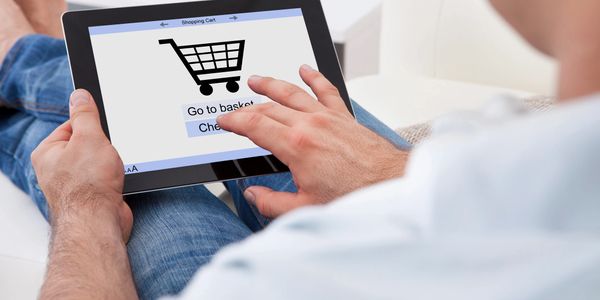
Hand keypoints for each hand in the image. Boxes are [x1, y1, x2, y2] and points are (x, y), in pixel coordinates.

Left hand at [32, 89, 131, 241]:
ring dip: (111, 162)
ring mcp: (75, 184)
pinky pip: (106, 178)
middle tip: (109, 150)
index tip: (103, 126)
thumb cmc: (87, 185)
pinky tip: (117, 180)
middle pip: (86, 144)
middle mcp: (57, 169)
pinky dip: (115, 177)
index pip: (71, 125)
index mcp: (48, 152)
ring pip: (99, 162)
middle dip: (103, 145)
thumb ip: (85, 114)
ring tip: (112, 168)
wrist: (98, 222)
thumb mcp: (89, 138)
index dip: (91, 124)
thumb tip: (80, 95)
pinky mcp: (91, 197)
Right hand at [218, 65, 408, 217]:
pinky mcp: (343, 116)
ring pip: (293, 93)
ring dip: (271, 85)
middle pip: (269, 108)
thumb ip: (272, 202)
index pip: (255, 125)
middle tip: (235, 110)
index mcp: (297, 146)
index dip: (234, 121)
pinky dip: (314, 78)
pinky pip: (326, 90)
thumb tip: (253, 194)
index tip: (224, 120)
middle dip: (247, 107)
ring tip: (257, 80)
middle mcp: (310, 125)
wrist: (389, 182)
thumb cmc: (354, 193)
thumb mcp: (305, 207)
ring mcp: (327, 117)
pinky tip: (305, 70)